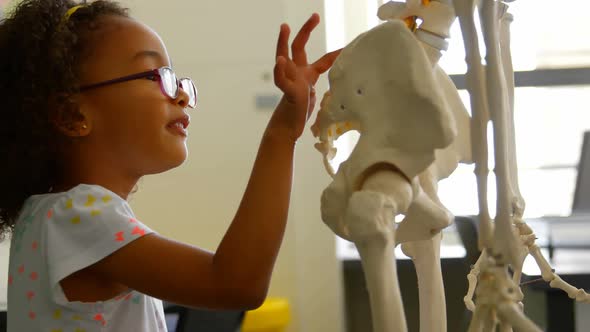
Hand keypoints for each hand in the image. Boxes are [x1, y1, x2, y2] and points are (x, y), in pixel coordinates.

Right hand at [270, 13, 340, 141]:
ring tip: (285, 27)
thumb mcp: (318, 99)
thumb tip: (339, 88)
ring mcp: (290, 80)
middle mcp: (297, 73)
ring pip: (284, 57)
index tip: (347, 48)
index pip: (323, 60)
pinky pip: (281, 80)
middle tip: (315, 15)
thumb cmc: (300, 114)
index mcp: (307, 75)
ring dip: (283, 43)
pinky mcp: (287, 91)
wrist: (288, 128)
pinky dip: (280, 70)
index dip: (336, 54)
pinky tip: (279, 61)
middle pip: (299, 46)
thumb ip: (323, 89)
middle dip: (306, 30)